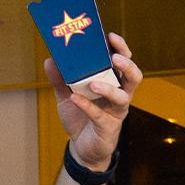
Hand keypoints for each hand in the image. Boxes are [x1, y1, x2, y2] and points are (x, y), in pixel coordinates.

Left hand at [44, 32, 142, 169]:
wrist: (80, 148)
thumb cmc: (79, 118)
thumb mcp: (66, 97)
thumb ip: (61, 80)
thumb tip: (50, 60)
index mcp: (113, 83)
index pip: (123, 62)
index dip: (121, 49)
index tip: (111, 37)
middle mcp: (119, 95)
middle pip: (133, 76)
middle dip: (126, 65)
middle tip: (114, 57)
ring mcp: (116, 112)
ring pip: (122, 96)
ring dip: (109, 88)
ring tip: (92, 82)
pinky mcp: (108, 128)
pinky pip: (99, 115)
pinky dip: (86, 106)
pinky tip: (75, 99)